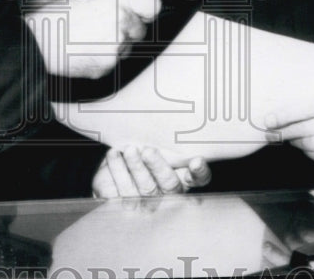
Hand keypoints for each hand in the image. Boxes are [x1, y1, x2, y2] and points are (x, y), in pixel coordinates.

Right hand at [25, 0, 160, 77]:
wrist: (38, 42)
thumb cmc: (58, 16)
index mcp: (117, 1)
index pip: (153, 5)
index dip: (147, 7)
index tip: (142, 9)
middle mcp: (120, 24)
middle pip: (141, 29)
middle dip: (129, 26)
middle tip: (109, 22)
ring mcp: (115, 47)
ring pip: (129, 46)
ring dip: (119, 42)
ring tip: (94, 35)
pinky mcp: (108, 66)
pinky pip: (116, 61)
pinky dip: (106, 56)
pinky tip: (89, 47)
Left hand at [91, 146, 211, 197]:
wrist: (115, 175)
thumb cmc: (142, 157)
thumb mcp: (157, 147)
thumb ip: (163, 138)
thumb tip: (161, 110)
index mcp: (182, 178)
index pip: (199, 178)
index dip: (199, 172)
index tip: (196, 160)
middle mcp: (167, 193)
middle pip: (168, 185)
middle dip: (158, 166)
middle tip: (148, 151)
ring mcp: (145, 202)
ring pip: (142, 189)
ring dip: (134, 167)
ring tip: (126, 150)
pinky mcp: (122, 203)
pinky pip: (118, 191)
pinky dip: (115, 171)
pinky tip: (113, 155)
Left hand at [264, 88, 313, 173]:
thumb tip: (286, 106)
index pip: (305, 108)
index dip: (284, 115)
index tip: (269, 119)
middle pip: (304, 128)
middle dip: (284, 131)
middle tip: (270, 132)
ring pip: (308, 143)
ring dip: (295, 141)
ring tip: (290, 137)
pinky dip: (308, 151)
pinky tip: (306, 146)